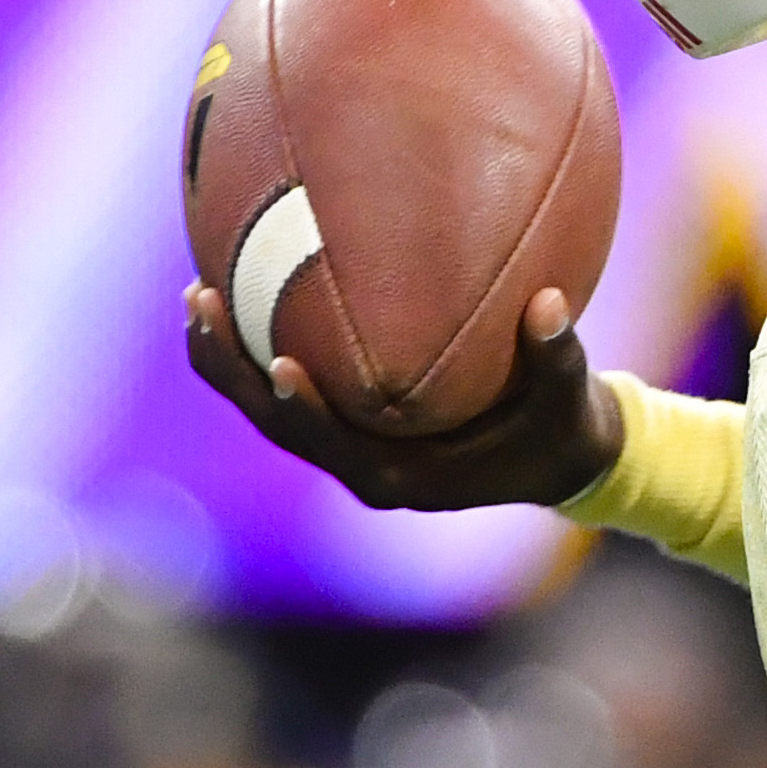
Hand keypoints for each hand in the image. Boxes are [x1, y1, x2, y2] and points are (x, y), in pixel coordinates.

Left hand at [185, 279, 623, 510]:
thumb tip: (550, 302)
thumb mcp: (569, 400)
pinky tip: (248, 292)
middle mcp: (362, 466)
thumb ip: (558, 355)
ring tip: (198, 292)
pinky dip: (263, 348)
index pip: (332, 444)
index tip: (278, 362)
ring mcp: (351, 447)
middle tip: (199, 301)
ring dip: (230, 357)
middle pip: (274, 421)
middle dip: (229, 368)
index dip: (301, 406)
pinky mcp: (352, 425)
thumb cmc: (561, 431)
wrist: (558, 462)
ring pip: (270, 408)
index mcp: (401, 475)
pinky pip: (294, 388)